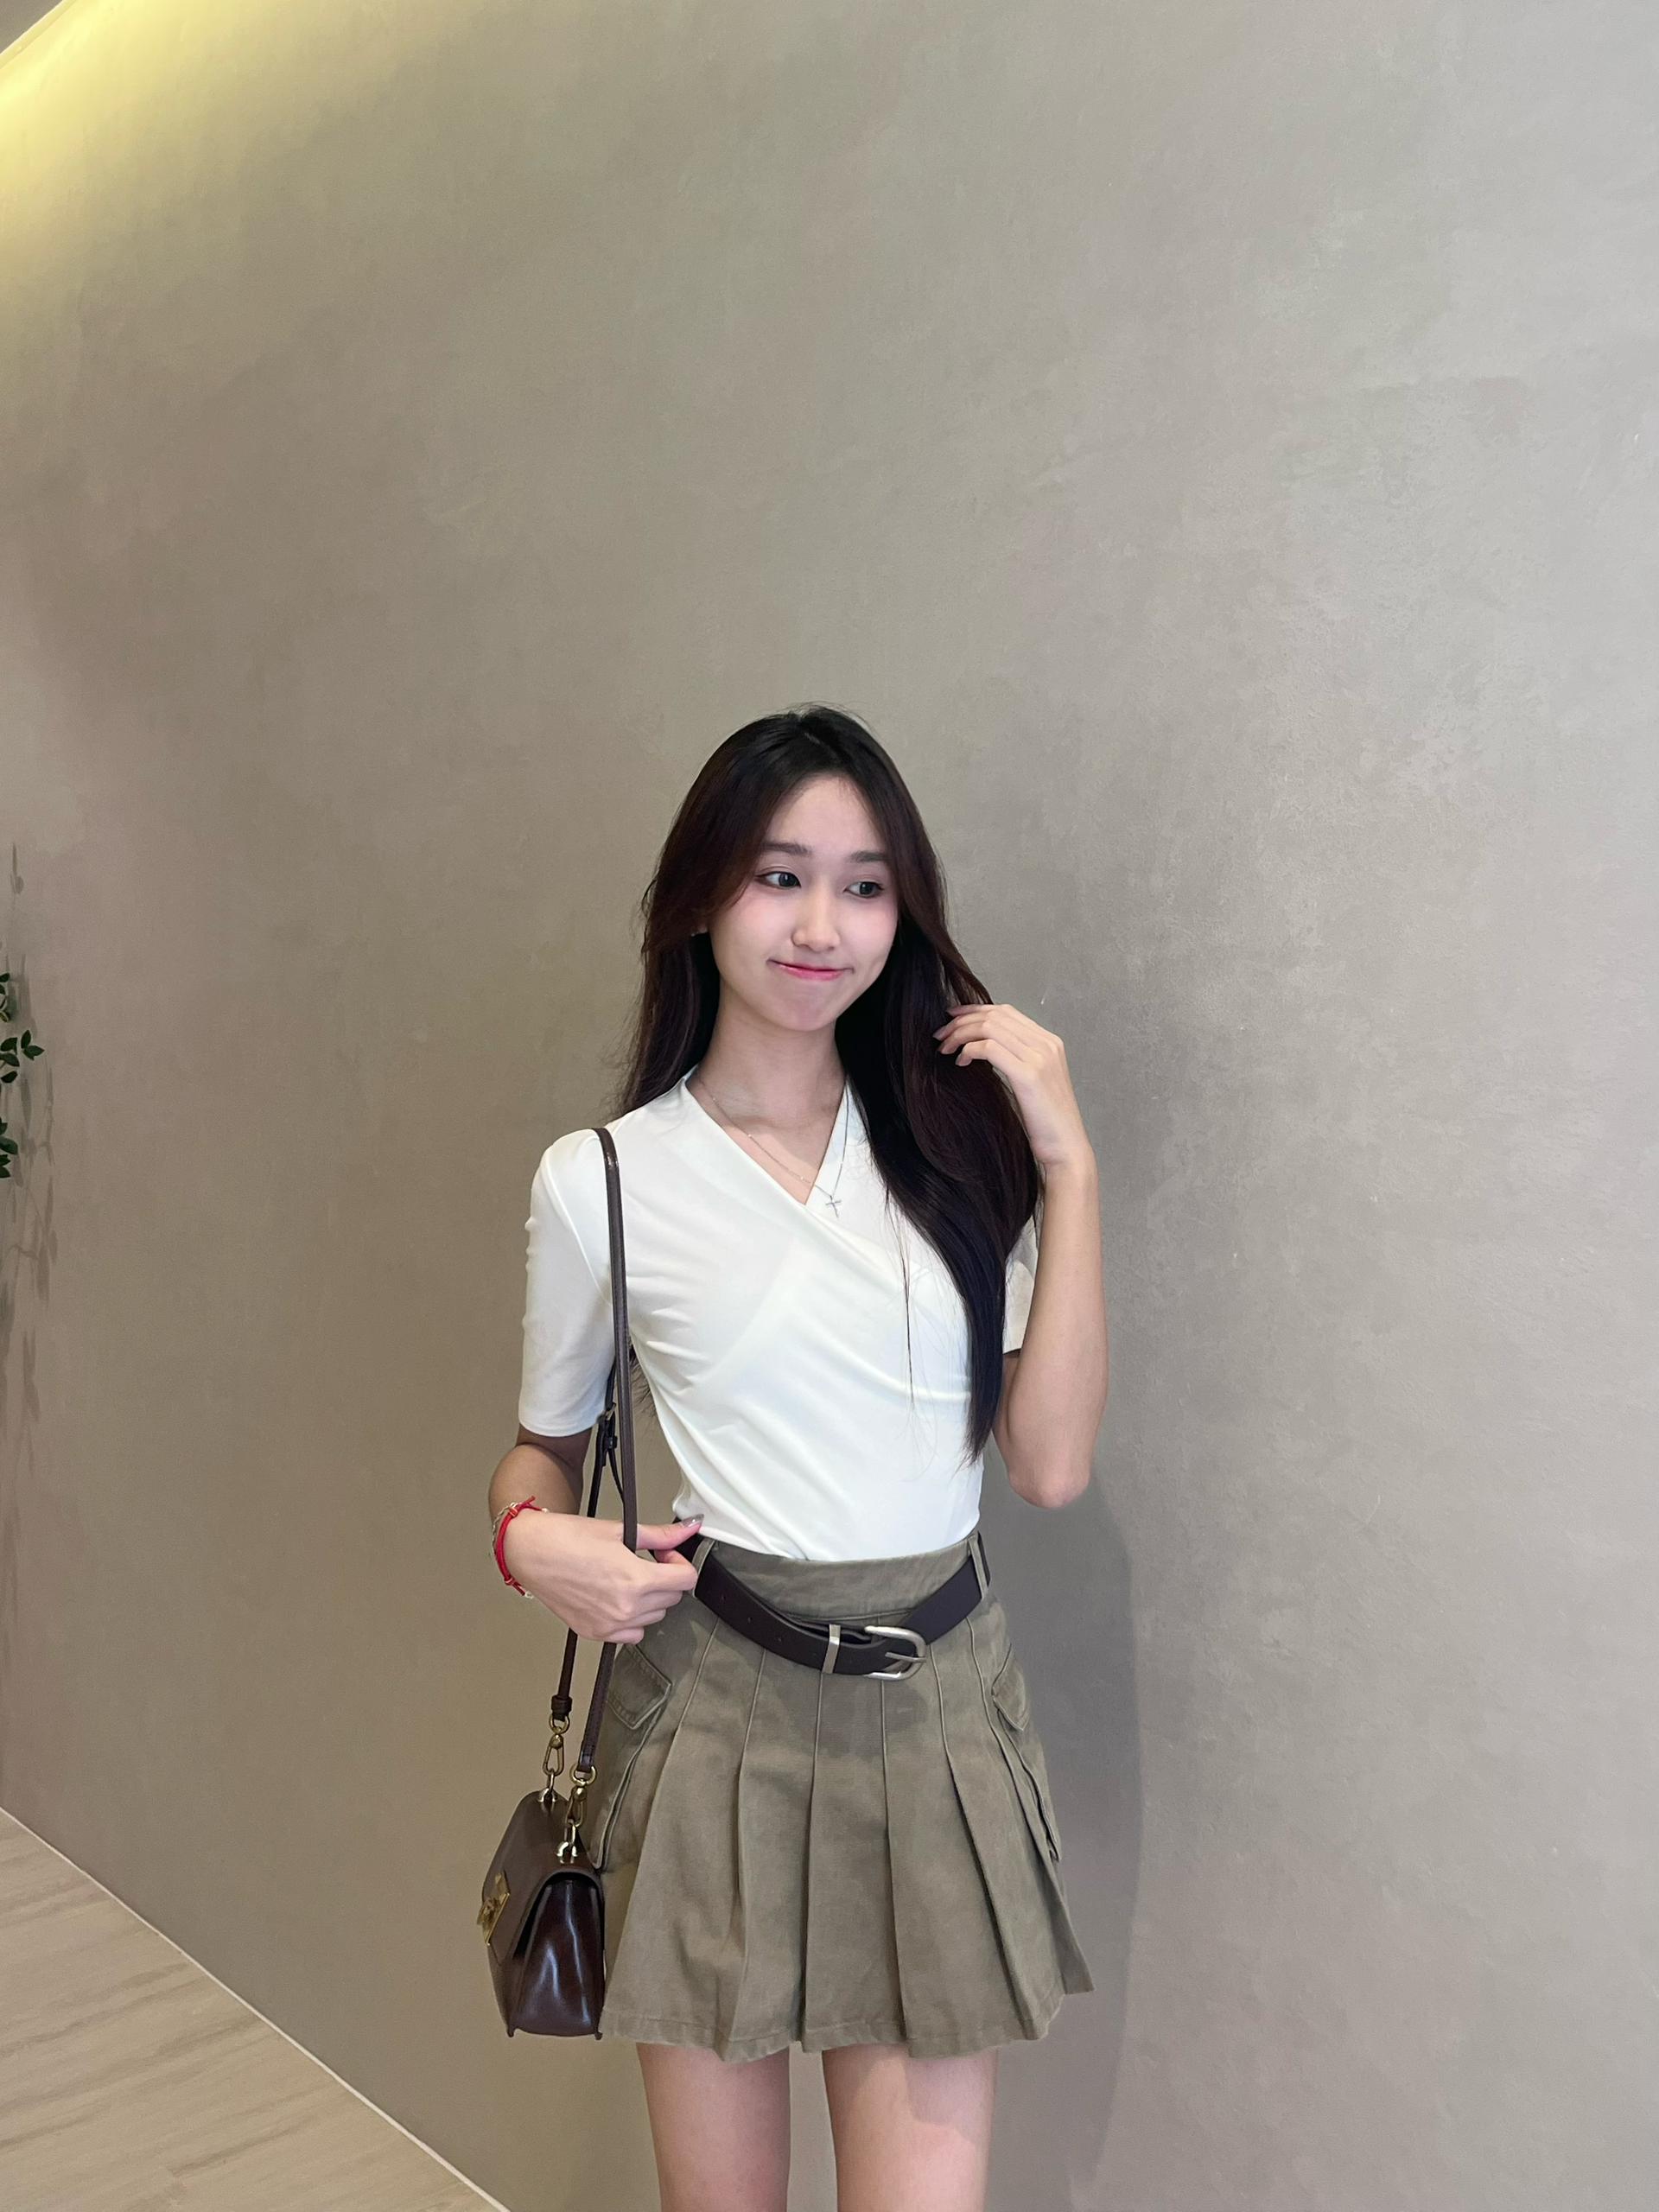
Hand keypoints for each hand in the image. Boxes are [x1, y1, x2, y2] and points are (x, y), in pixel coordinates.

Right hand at [504, 1511, 704, 1640]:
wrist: (532, 1552)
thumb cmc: (567, 1538)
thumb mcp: (620, 1531)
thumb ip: (661, 1535)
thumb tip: (688, 1528)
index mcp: (636, 1580)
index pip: (686, 1580)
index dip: (680, 1562)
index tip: (666, 1555)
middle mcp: (626, 1608)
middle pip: (672, 1599)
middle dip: (665, 1578)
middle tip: (646, 1562)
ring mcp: (611, 1625)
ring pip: (654, 1617)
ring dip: (650, 1599)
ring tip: (628, 1578)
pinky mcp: (596, 1633)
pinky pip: (632, 1634)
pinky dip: (632, 1619)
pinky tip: (618, 1598)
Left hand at [932, 1000, 1092, 1172]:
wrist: (1067, 1148)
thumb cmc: (1046, 1122)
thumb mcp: (1034, 1082)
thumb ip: (1018, 1059)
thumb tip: (982, 1047)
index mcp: (1049, 1042)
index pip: (1006, 1011)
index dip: (974, 1010)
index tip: (952, 1018)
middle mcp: (1047, 1044)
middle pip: (995, 1015)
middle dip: (961, 1021)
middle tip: (940, 1036)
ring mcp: (1040, 1057)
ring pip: (989, 1027)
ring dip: (960, 1034)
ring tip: (945, 1049)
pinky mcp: (1029, 1075)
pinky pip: (989, 1048)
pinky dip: (968, 1050)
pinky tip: (961, 1063)